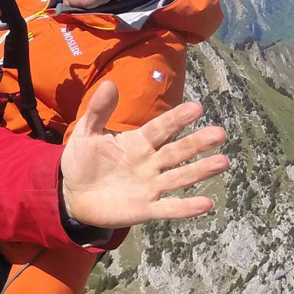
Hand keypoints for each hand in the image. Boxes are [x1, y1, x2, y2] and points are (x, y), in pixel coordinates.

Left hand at [58, 81, 228, 228]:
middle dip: (198, 143)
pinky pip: (168, 208)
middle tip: (219, 133)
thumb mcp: (86, 133)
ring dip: (200, 171)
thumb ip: (98, 111)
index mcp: (138, 142)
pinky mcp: (145, 209)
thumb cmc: (82, 160)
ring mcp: (149, 186)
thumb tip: (109, 84)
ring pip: (179, 178)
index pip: (161, 129)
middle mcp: (149, 163)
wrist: (71, 194)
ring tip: (222, 161)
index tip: (196, 108)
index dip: (177, 119)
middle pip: (177, 152)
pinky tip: (206, 203)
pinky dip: (186, 207)